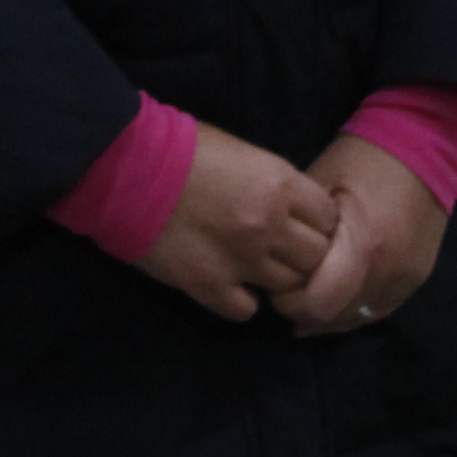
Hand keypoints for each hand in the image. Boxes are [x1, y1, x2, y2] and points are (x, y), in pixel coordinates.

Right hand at [137, 125, 342, 322]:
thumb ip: (275, 183)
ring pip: (289, 287)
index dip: (319, 223)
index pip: (331, 218)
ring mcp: (241, 259)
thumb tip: (293, 208)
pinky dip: (244, 301)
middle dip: (306, 255)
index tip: (304, 224)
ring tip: (259, 269)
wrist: (126, 167)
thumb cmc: (181, 147)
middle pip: (318, 257)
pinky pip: (246, 310)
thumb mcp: (243, 153)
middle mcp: (270, 225)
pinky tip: (232, 286)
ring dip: (277, 279)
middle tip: (286, 251)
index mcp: (280, 183)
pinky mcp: (209, 285)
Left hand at [278, 137, 444, 334]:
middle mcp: (389, 271)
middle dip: (304, 309)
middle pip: (335, 316)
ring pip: (356, 319)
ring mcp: (407, 279)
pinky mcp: (416, 279)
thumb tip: (274, 260)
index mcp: (363, 245)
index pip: (318, 303)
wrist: (425, 145)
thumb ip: (299, 228)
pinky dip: (352, 310)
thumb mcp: (321, 183)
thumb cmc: (364, 158)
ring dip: (328, 313)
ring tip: (307, 295)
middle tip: (286, 290)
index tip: (275, 284)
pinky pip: (379, 310)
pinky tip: (332, 303)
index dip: (290, 301)